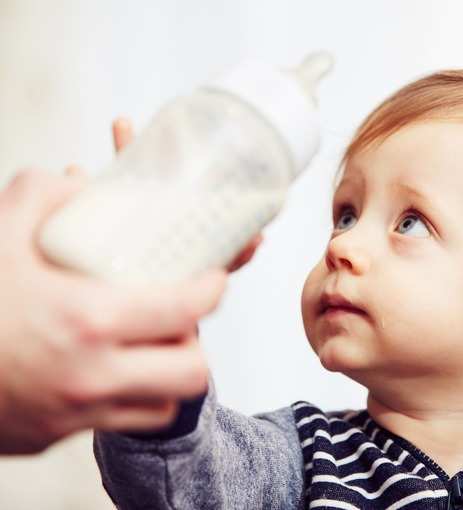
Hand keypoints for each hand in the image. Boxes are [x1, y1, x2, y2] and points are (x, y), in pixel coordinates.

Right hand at [0, 118, 260, 453]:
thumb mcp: (1, 232)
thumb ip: (49, 196)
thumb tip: (86, 184)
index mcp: (86, 318)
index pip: (185, 308)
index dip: (212, 289)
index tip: (213, 277)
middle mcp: (90, 374)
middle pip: (191, 369)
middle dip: (195, 339)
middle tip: (180, 317)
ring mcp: (77, 412)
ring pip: (165, 402)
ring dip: (168, 372)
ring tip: (152, 344)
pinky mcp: (57, 436)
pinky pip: (124, 423)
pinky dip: (133, 396)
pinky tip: (115, 370)